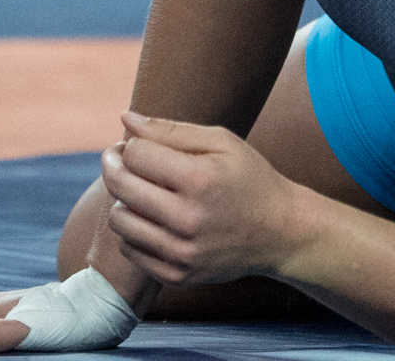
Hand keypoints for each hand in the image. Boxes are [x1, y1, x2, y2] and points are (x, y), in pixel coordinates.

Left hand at [97, 110, 304, 291]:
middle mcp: (187, 218)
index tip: (135, 144)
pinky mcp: (176, 275)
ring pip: (119, 220)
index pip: (135, 154)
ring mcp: (180, 251)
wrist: (280, 231)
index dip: (130, 144)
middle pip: (120, 186)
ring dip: (124, 202)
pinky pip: (129, 250)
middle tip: (121, 160)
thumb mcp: (222, 143)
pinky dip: (135, 232)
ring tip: (145, 193)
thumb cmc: (249, 178)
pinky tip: (154, 220)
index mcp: (200, 179)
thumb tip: (125, 119)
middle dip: (114, 166)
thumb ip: (171, 130)